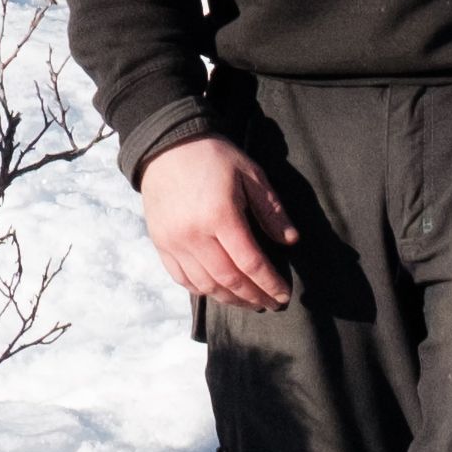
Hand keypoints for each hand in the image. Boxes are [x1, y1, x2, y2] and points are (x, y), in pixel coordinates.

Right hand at [141, 130, 296, 307]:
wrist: (166, 146)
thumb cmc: (213, 157)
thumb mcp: (250, 174)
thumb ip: (271, 210)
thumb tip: (291, 241)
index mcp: (220, 216)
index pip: (250, 263)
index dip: (270, 283)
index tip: (284, 295)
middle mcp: (194, 235)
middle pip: (229, 280)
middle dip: (253, 297)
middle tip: (270, 305)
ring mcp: (174, 242)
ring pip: (206, 285)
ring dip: (230, 299)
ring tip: (249, 302)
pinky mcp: (161, 244)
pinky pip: (182, 278)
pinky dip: (203, 290)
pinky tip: (219, 292)